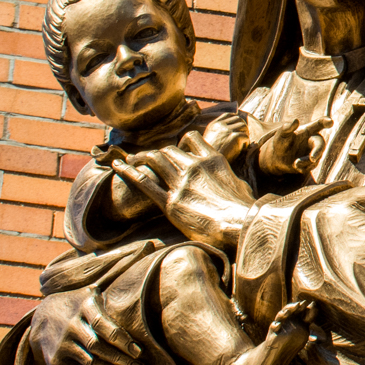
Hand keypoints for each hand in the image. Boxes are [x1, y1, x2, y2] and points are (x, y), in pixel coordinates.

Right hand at [28, 288, 142, 364]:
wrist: (41, 319)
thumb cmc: (78, 306)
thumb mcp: (90, 295)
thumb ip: (110, 297)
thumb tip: (142, 296)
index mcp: (84, 306)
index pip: (103, 325)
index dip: (122, 340)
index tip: (139, 352)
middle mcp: (70, 325)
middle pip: (99, 347)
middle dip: (123, 360)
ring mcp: (61, 344)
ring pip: (92, 363)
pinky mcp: (56, 361)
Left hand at [113, 131, 255, 249]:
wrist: (240, 225)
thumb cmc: (246, 209)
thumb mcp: (241, 185)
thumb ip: (229, 177)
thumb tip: (232, 180)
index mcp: (213, 160)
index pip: (191, 138)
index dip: (180, 142)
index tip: (176, 149)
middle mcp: (194, 167)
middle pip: (168, 149)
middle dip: (156, 152)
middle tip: (147, 158)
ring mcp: (180, 184)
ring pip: (154, 160)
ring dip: (140, 157)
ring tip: (131, 159)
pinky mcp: (170, 202)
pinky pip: (144, 182)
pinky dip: (128, 172)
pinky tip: (118, 167)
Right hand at [201, 111, 249, 161]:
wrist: (209, 163)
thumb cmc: (210, 155)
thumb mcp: (211, 140)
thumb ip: (219, 132)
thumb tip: (232, 130)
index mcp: (214, 125)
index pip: (228, 115)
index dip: (236, 119)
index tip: (239, 126)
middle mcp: (220, 125)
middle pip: (238, 119)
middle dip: (243, 127)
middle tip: (243, 137)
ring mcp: (228, 130)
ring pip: (244, 126)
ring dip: (245, 134)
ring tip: (242, 144)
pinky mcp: (235, 136)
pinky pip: (246, 137)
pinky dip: (245, 144)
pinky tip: (241, 150)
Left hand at [256, 117, 330, 176]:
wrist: (278, 158)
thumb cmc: (281, 142)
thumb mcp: (281, 135)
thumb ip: (287, 128)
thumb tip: (296, 121)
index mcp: (308, 130)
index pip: (319, 124)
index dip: (325, 122)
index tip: (330, 121)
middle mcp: (314, 141)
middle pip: (320, 145)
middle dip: (317, 152)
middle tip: (312, 159)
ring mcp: (314, 152)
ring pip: (314, 159)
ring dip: (304, 162)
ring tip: (295, 163)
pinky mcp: (312, 163)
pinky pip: (310, 167)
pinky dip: (302, 168)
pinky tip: (295, 166)